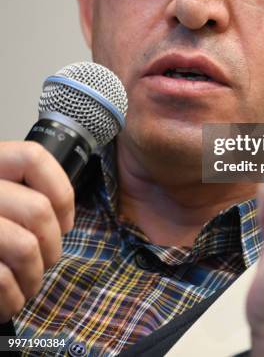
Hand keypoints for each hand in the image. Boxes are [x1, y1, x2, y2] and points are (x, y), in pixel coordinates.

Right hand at [0, 141, 74, 321]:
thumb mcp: (1, 202)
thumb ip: (19, 197)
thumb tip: (62, 219)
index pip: (33, 158)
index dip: (60, 190)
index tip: (63, 219)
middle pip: (37, 209)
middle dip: (52, 245)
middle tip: (46, 261)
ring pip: (25, 247)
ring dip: (33, 276)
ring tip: (27, 285)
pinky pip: (1, 278)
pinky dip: (11, 298)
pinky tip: (7, 301)